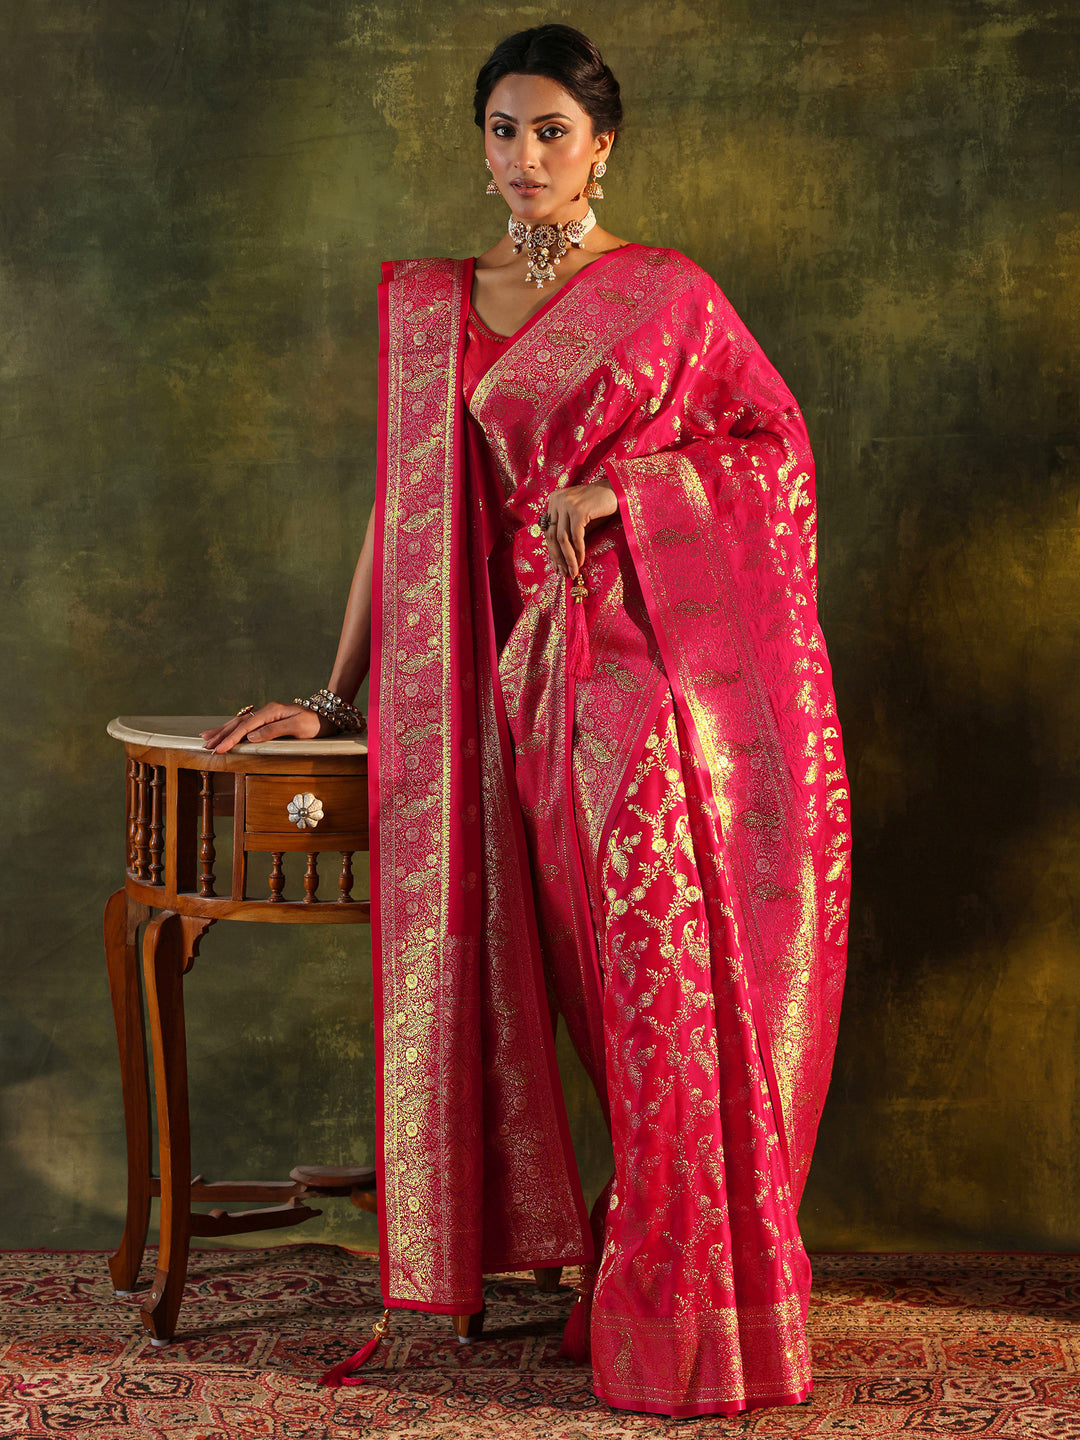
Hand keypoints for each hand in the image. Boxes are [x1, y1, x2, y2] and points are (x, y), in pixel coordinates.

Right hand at [200, 702, 335, 754]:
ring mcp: (267, 715)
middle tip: (205, 745)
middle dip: (221, 734)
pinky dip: (233, 729)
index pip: (246, 726)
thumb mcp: (298, 727)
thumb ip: (274, 730)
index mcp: (271, 711)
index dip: (231, 738)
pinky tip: (225, 732)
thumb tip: (251, 736)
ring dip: (223, 731)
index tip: (219, 749)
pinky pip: (246, 724)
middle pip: (238, 722)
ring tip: (206, 738)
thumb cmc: (316, 724)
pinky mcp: (269, 720)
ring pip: (239, 722)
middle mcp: (266, 711)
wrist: (328, 717)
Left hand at [543, 476, 617, 578]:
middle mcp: (557, 499)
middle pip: (552, 535)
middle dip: (558, 557)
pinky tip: (581, 562)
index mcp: (553, 500)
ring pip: (562, 538)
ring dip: (568, 558)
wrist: (619, 493)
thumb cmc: (600, 508)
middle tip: (564, 573)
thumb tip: (559, 561)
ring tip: (573, 572)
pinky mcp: (579, 510)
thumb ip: (567, 533)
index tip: (557, 567)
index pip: (548, 530)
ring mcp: (567, 503)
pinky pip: (576, 536)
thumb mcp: (578, 518)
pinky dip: (578, 551)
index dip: (552, 551)